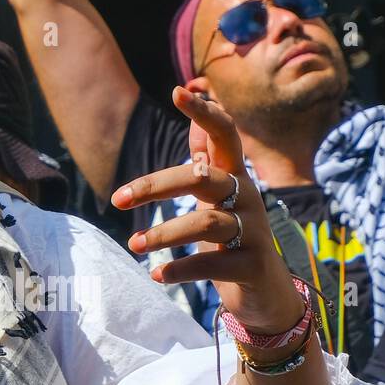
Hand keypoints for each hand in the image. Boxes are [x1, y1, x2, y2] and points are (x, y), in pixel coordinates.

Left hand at [111, 87, 304, 336]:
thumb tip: (192, 108)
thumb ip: (205, 156)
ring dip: (164, 234)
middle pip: (203, 179)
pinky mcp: (254, 265)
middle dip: (156, 186)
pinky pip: (214, 264)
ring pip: (207, 223)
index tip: (177, 91)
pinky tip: (157, 275)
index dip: (205, 112)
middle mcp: (249, 198)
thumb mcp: (217, 195)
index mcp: (235, 177)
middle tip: (118, 200)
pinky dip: (181, 269)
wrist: (267, 293)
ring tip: (134, 245)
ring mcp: (255, 231)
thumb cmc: (232, 236)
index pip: (225, 135)